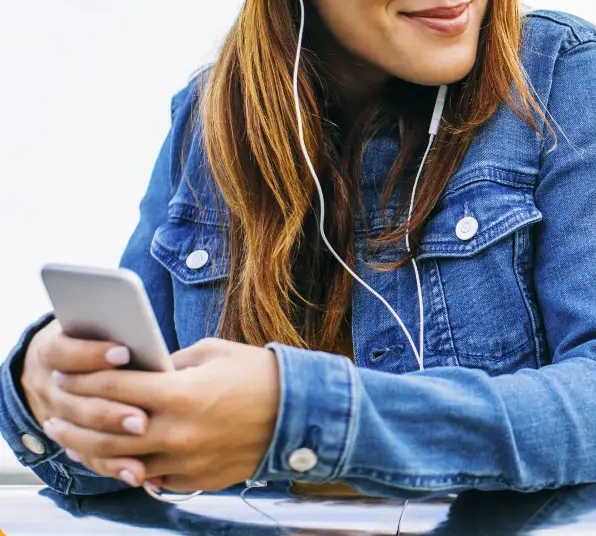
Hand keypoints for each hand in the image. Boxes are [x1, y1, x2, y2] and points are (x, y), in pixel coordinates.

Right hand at [20, 320, 150, 485]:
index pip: (63, 354)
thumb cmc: (99, 337)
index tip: (123, 353)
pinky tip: (137, 472)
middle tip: (141, 419)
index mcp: (53, 352)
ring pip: (81, 438)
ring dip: (112, 446)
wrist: (59, 366)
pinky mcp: (73, 439)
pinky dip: (112, 466)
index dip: (91, 355)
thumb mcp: (102, 326)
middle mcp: (50, 388)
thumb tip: (156, 354)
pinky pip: (89, 459)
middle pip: (74, 405)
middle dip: (108, 413)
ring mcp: (58, 417)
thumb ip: (123, 333)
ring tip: (146, 451)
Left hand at [45, 338, 279, 492]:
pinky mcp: (197, 479)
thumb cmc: (260, 375)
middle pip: (106, 432)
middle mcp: (178, 432)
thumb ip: (170, 363)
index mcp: (181, 393)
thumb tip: (138, 370)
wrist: (303, 413)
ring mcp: (187, 460)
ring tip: (74, 443)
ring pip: (122, 462)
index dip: (83, 381)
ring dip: (93, 452)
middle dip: (73, 422)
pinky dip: (132, 469)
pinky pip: (152, 479)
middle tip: (56, 416)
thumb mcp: (213, 353)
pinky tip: (119, 459)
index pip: (113, 387)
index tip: (67, 376)